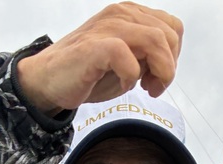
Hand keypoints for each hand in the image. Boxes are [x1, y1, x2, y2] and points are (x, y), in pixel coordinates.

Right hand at [16, 2, 182, 113]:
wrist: (50, 80)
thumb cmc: (89, 73)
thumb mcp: (128, 61)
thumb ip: (148, 56)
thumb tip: (167, 64)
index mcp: (131, 15)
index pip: (173, 28)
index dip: (173, 57)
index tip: (158, 78)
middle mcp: (122, 15)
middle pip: (169, 35)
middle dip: (169, 67)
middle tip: (153, 87)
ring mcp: (108, 28)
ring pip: (156, 40)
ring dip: (159, 71)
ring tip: (146, 88)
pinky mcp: (95, 46)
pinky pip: (127, 56)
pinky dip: (131, 76)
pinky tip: (124, 85)